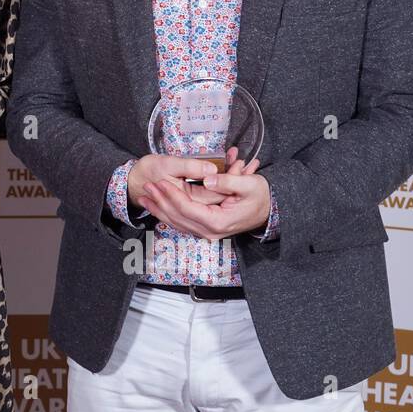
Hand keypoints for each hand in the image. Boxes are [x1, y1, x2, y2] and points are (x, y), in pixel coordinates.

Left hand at [134, 151, 267, 240]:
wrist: (268, 210)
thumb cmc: (260, 196)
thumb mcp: (249, 184)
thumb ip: (228, 181)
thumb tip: (208, 179)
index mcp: (219, 221)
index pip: (187, 208)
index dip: (171, 195)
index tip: (159, 182)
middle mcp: (210, 231)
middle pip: (178, 217)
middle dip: (160, 201)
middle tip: (146, 186)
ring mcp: (207, 232)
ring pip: (176, 223)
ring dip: (159, 209)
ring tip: (144, 197)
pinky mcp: (205, 229)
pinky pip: (181, 223)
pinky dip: (167, 214)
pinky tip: (156, 206)